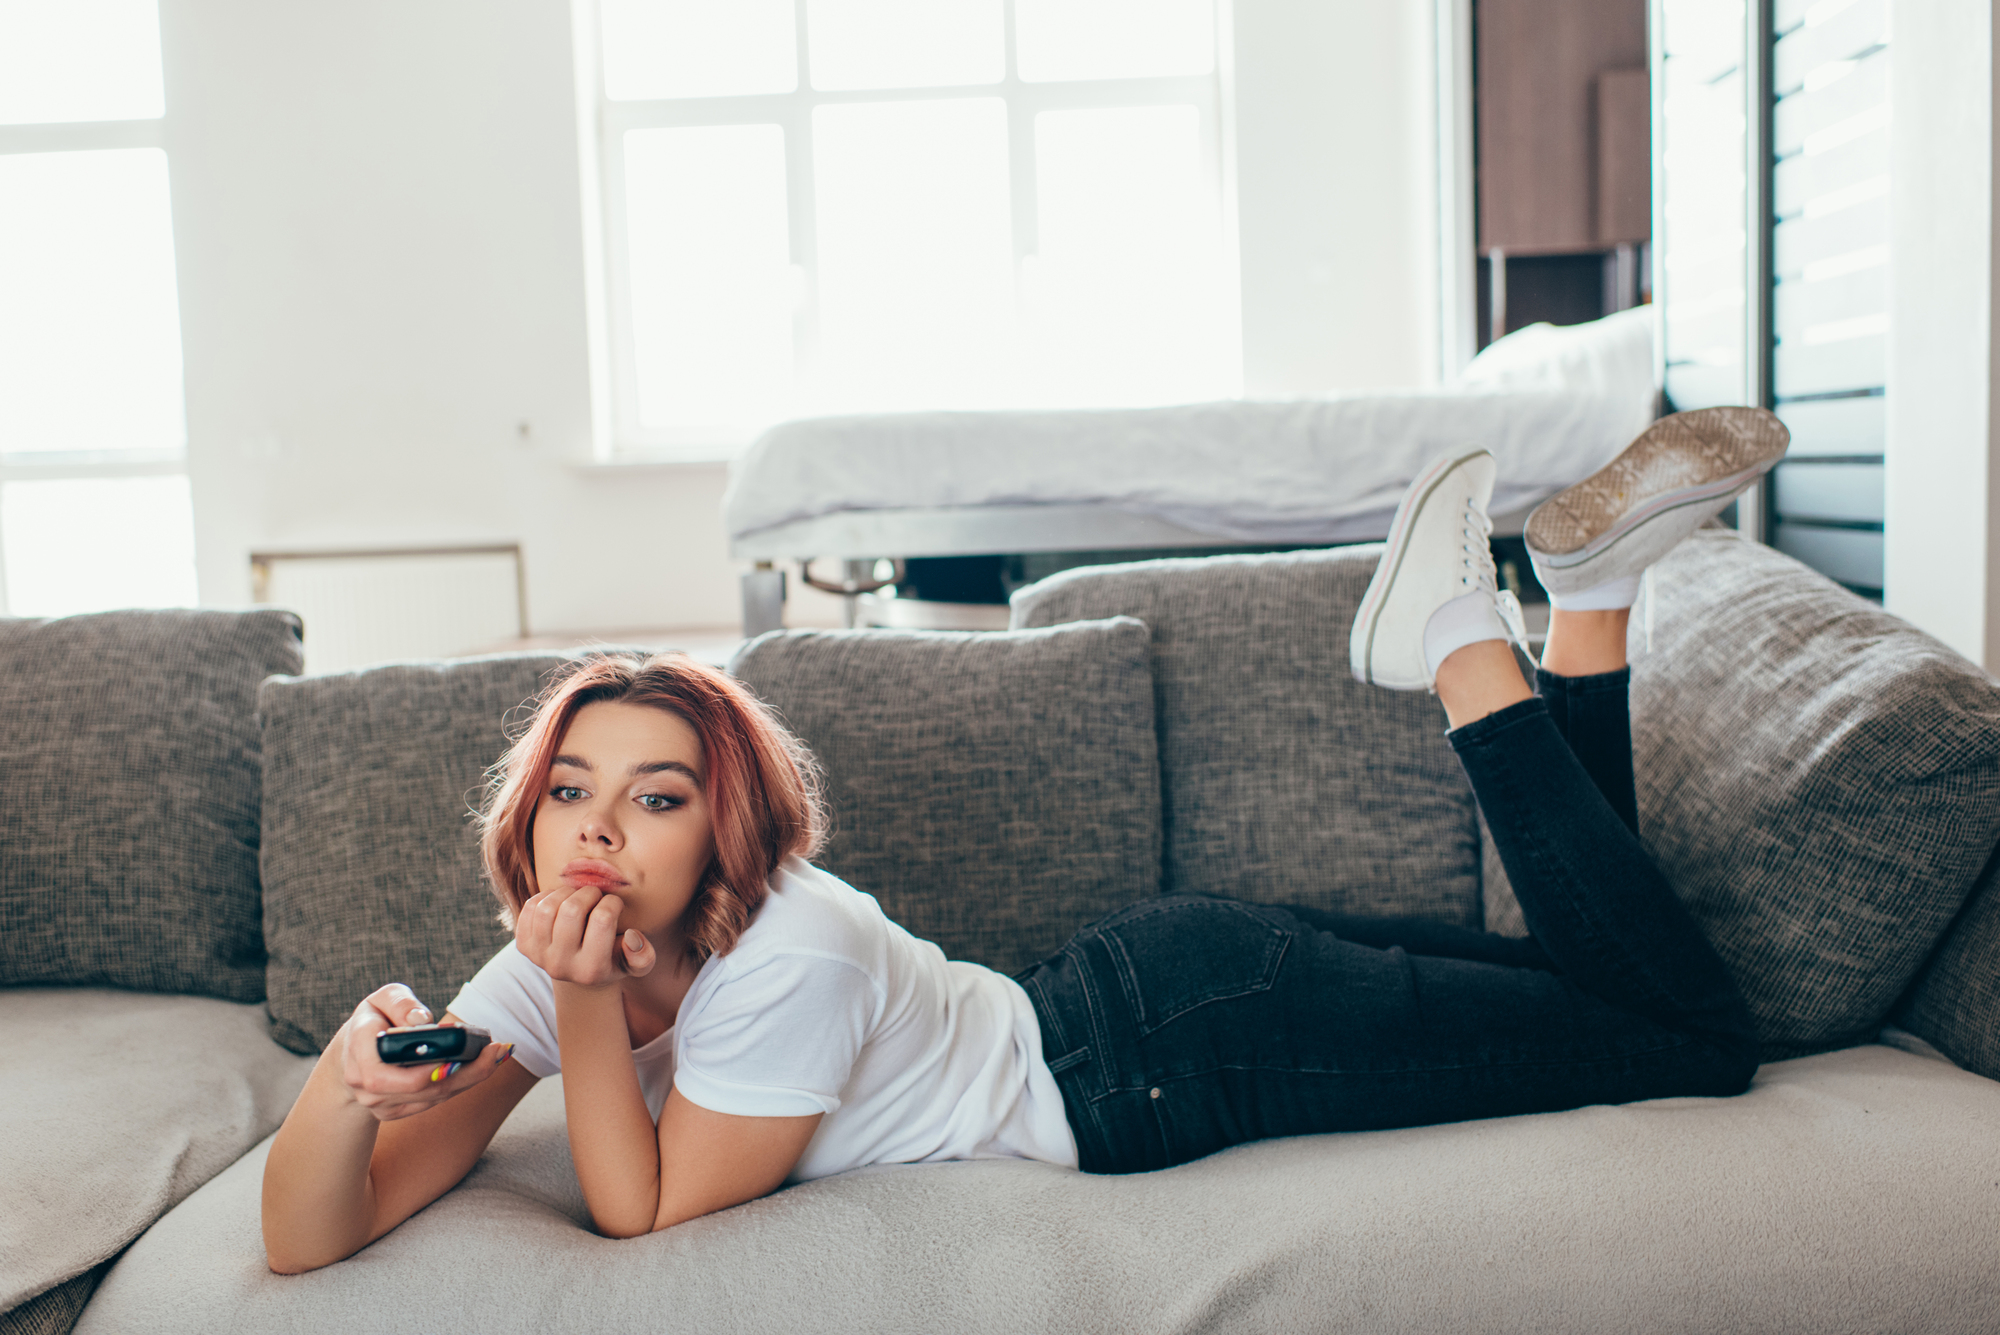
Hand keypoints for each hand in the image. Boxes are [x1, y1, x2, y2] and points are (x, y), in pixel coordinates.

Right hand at [335, 985, 513, 1122]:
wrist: (352, 1054)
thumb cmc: (373, 1020)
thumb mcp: (381, 999)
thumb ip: (401, 1003)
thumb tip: (422, 1021)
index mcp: (358, 1052)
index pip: (385, 1074)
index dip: (423, 1072)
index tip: (457, 1058)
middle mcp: (365, 1085)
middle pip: (421, 1089)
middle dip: (464, 1073)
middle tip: (497, 1052)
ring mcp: (379, 1103)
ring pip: (433, 1097)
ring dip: (470, 1078)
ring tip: (498, 1054)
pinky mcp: (396, 1111)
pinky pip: (434, 1101)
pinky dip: (461, 1084)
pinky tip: (483, 1066)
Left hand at [515, 885, 655, 987]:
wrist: (579, 972)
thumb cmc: (613, 960)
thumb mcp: (636, 963)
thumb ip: (643, 955)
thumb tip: (632, 937)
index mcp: (592, 970)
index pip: (602, 919)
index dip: (612, 902)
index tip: (614, 904)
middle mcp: (561, 966)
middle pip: (571, 910)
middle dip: (589, 892)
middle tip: (596, 895)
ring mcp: (538, 957)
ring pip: (548, 906)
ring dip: (566, 892)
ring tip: (578, 896)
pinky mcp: (523, 946)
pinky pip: (531, 907)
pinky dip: (547, 896)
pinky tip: (560, 902)